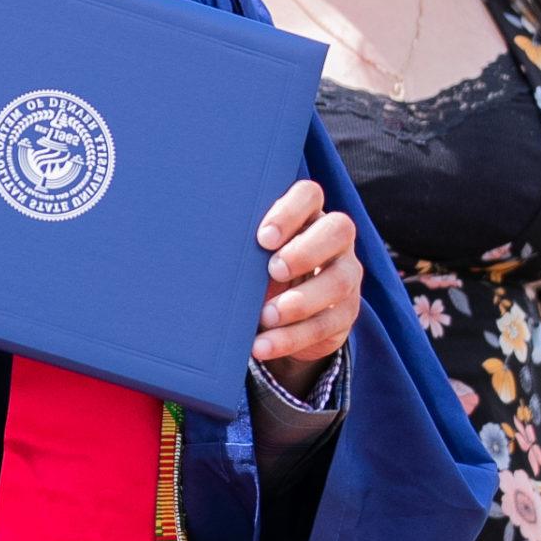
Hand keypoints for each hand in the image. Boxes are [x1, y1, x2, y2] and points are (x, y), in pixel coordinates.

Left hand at [254, 179, 360, 396]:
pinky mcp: (346, 312)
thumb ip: (239, 246)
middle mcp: (334, 240)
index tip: (263, 237)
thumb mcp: (249, 256)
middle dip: (305, 250)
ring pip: (338, 281)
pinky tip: (264, 345)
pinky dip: (292, 338)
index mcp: (307, 214)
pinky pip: (327, 325)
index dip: (290, 211)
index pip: (309, 195)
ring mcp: (346, 275)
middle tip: (273, 271)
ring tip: (266, 316)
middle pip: (339, 229)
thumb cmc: (257, 271)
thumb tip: (194, 246)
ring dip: (300, 301)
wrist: (283, 315)